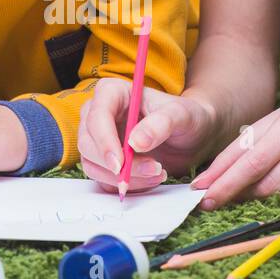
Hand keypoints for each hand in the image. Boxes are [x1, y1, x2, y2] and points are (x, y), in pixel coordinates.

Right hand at [77, 78, 216, 193]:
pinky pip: (102, 178)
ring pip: (92, 164)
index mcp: (112, 93)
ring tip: (158, 173)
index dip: (104, 141)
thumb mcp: (181, 114)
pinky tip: (149, 179)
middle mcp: (98, 114)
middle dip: (118, 164)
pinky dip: (125, 185)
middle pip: (88, 143)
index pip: (96, 116)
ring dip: (123, 177)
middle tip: (153, 170)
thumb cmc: (185, 116)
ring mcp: (98, 139)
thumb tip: (136, 142)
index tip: (121, 164)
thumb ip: (161, 124)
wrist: (191, 134)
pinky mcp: (103, 160)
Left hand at [190, 90, 279, 208]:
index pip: (253, 161)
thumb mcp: (274, 121)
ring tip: (267, 191)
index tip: (204, 197)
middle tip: (226, 197)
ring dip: (271, 202)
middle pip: (270, 183)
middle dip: (242, 195)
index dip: (226, 182)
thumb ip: (243, 148)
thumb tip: (208, 181)